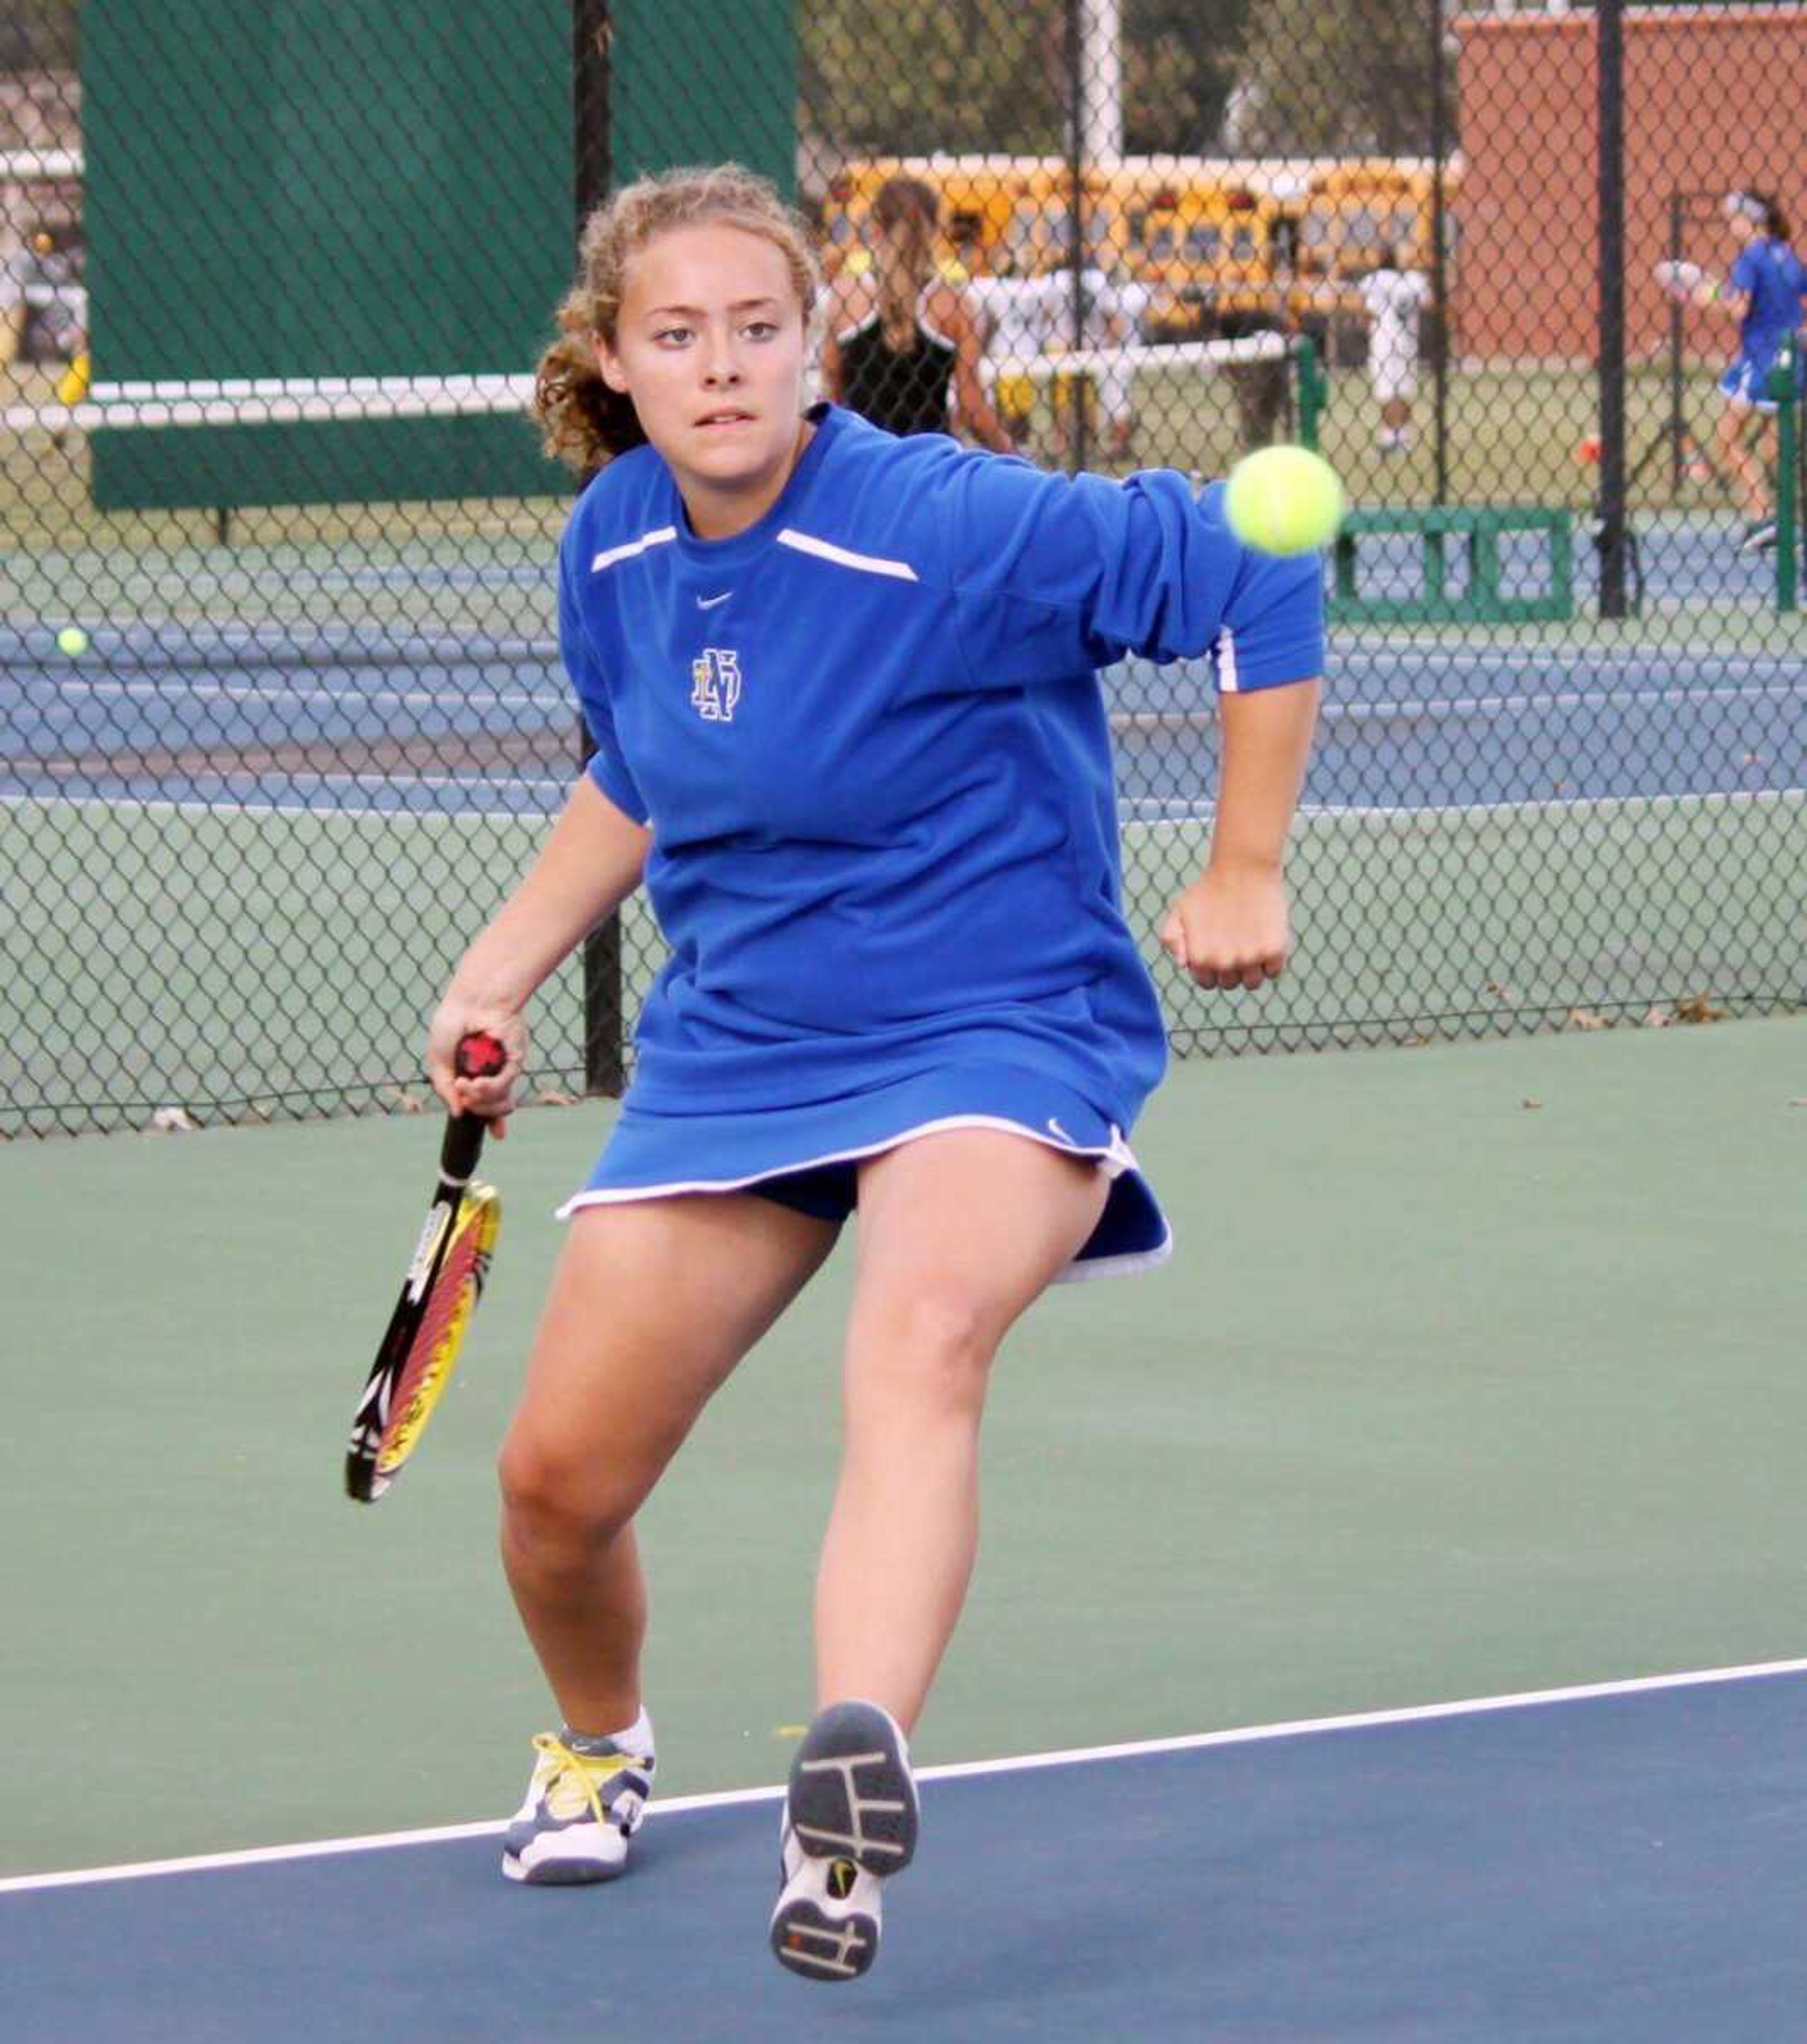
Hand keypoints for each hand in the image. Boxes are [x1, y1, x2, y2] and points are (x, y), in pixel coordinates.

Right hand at [425, 997, 527, 1136]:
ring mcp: (504, 1069)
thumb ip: (445, 1090)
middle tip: (462, 1091)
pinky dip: (489, 1090)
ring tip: (465, 1084)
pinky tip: (475, 1083)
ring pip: (497, 1102)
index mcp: (473, 1076)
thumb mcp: (438, 1062)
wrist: (471, 1001)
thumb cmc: (452, 1024)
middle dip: (476, 1109)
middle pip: (490, 1110)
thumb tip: (458, 1114)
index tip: (497, 1134)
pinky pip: (504, 1087)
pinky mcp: (514, 1061)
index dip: (490, 1121)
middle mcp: (491, 1076)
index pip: (483, 1105)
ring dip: (479, 1098)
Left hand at [1160, 865, 1290, 989]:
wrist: (1242, 868)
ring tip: (1250, 943)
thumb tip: (1183, 965)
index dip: (1212, 969)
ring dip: (1252, 969)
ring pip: (1253, 983)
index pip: (1207, 983)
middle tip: (1234, 942)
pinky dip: (1271, 961)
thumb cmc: (1208, 890)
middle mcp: (1225, 963)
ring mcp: (1250, 958)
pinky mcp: (1274, 949)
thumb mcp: (1180, 912)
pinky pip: (1273, 971)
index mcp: (1201, 959)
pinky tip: (1264, 939)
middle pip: (1230, 984)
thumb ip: (1172, 940)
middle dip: (1231, 968)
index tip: (1217, 949)